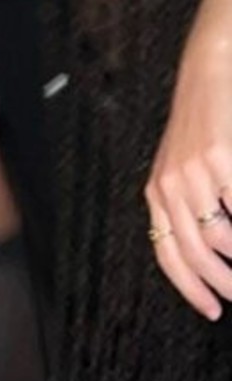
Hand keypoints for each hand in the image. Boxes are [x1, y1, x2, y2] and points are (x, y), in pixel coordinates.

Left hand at [145, 45, 231, 319]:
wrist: (209, 71)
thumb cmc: (202, 123)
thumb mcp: (184, 167)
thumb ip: (189, 206)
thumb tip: (214, 251)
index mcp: (158, 193)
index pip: (168, 255)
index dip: (190, 288)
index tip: (212, 308)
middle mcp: (171, 187)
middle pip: (195, 255)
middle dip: (223, 283)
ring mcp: (196, 173)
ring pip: (220, 237)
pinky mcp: (221, 157)